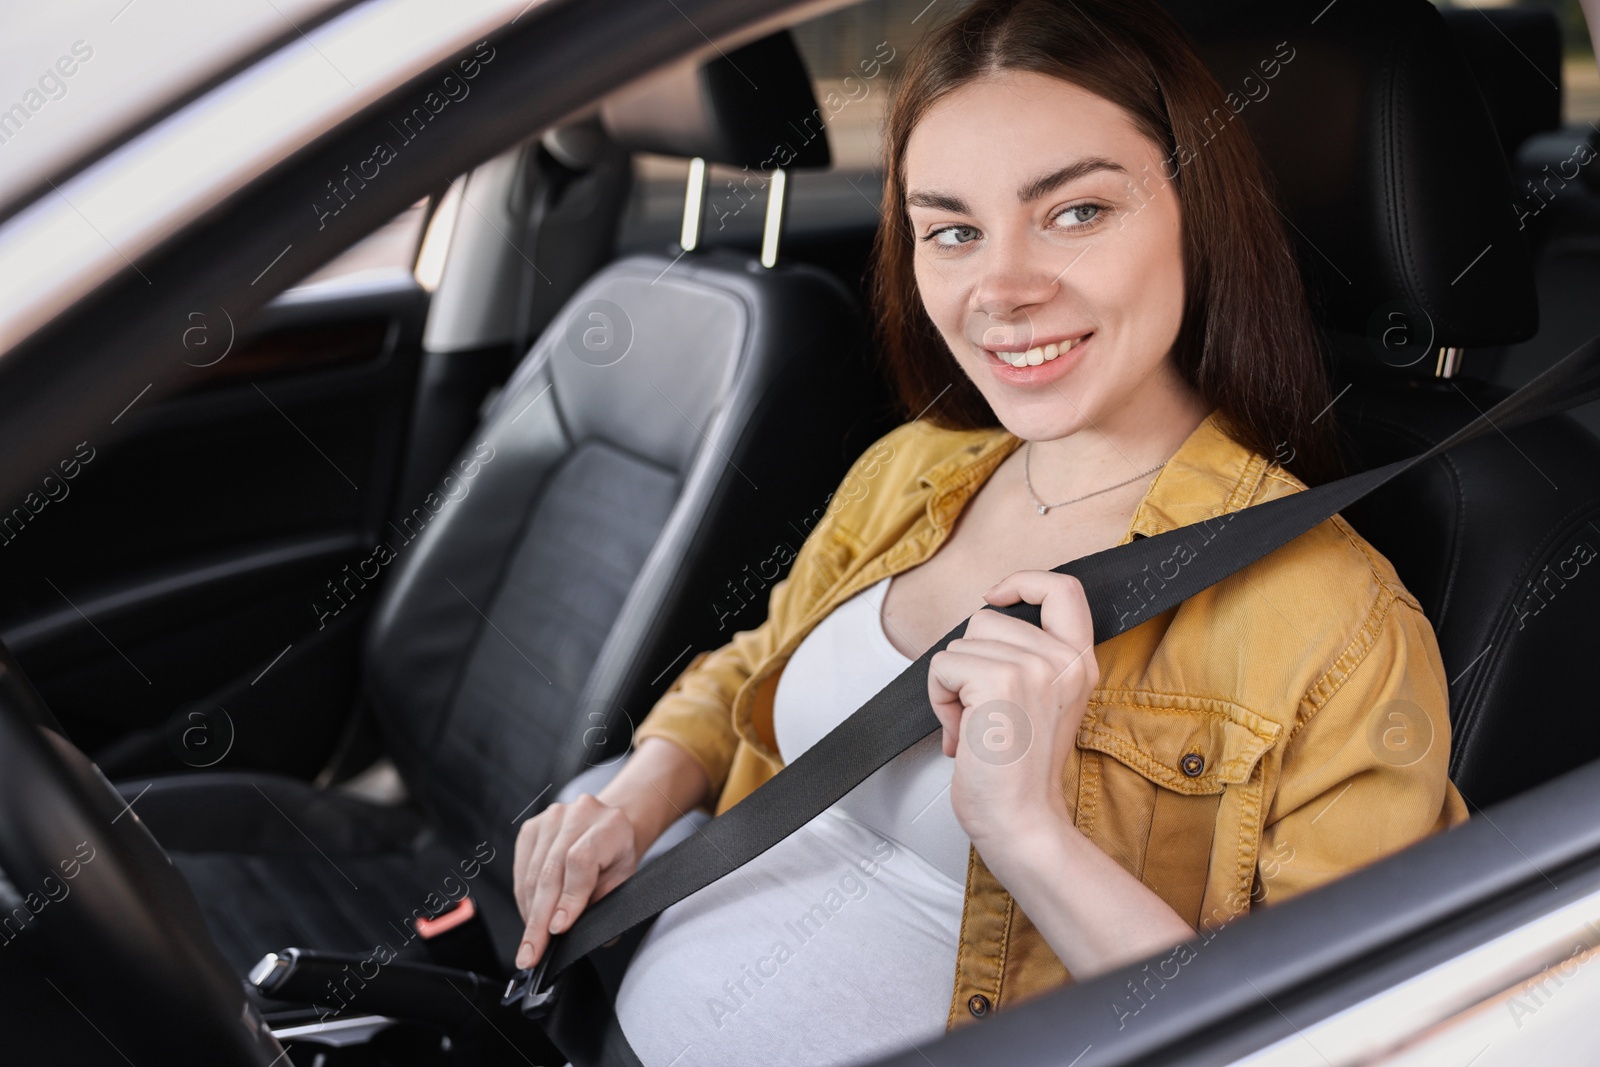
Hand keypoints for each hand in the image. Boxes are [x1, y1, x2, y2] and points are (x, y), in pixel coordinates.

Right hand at [512, 794, 638, 967]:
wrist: (608, 828)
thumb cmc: (616, 857)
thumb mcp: (623, 881)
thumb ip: (604, 906)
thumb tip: (581, 938)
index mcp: (610, 825)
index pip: (581, 861)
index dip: (568, 898)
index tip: (558, 929)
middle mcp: (579, 814)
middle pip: (551, 871)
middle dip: (540, 919)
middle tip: (533, 952)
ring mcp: (551, 818)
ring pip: (532, 874)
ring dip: (530, 913)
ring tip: (531, 942)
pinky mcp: (531, 828)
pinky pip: (520, 870)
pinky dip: (524, 899)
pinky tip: (530, 917)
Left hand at [926, 570, 1096, 846]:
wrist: (1020, 821)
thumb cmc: (1018, 773)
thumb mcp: (1042, 703)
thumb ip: (1028, 660)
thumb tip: (984, 626)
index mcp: (1079, 663)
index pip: (1064, 589)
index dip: (1025, 580)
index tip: (998, 596)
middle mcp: (1063, 661)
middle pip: (988, 617)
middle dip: (968, 660)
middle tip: (980, 710)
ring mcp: (1034, 667)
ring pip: (960, 642)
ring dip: (951, 685)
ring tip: (974, 725)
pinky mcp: (1000, 680)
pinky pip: (943, 665)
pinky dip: (938, 699)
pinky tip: (962, 733)